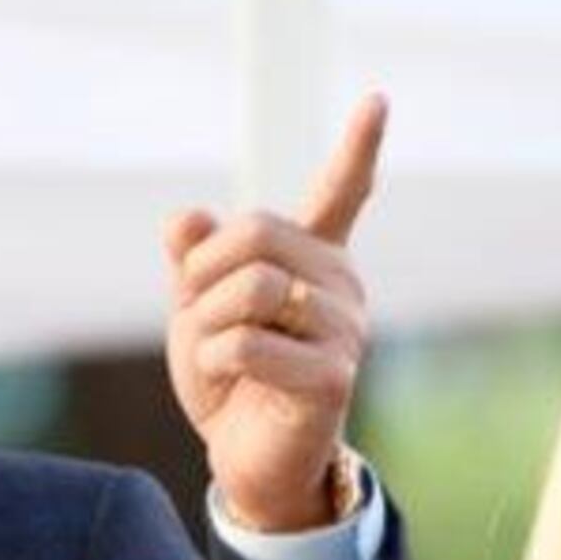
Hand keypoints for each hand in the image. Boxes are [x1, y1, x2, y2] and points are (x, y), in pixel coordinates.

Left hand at [164, 93, 384, 531]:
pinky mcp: (333, 376)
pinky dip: (215, 360)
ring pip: (251, 288)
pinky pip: (248, 344)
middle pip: (258, 232)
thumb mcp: (198, 311)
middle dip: (203, 273)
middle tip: (193, 314)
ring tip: (212, 357)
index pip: (342, 193)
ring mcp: (345, 329)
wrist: (248, 460)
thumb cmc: (229, 382)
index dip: (358, 148)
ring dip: (205, 324)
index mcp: (314, 260)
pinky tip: (227, 383)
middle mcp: (341, 285)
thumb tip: (183, 218)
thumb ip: (194, 262)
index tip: (377, 99)